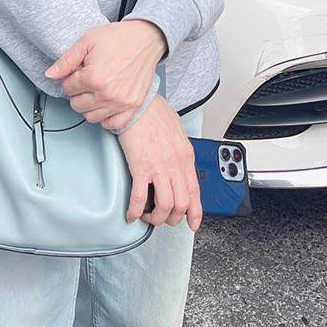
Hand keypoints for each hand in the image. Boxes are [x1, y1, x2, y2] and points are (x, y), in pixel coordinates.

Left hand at [44, 19, 166, 126]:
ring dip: (88, 106)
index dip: (69, 78)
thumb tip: (50, 75)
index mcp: (93, 77)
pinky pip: (113, 124)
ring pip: (91, 117)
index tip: (78, 72)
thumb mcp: (88, 41)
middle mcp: (107, 94)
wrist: (147, 38)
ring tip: (94, 91)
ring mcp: (121, 102)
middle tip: (85, 80)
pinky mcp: (134, 106)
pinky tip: (105, 105)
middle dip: (77, 92)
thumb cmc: (119, 38)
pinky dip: (106, 118)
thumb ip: (66, 60)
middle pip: (77, 105)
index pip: (67, 88)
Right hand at [117, 96, 201, 230]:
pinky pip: (139, 198)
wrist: (138, 103)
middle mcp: (176, 165)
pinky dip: (135, 211)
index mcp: (185, 156)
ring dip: (155, 217)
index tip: (192, 223)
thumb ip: (179, 149)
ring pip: (165, 206)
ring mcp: (159, 167)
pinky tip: (131, 213)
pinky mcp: (141, 167)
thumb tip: (177, 161)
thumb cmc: (154, 112)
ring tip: (147, 215)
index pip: (195, 192)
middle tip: (163, 217)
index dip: (194, 213)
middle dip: (172, 218)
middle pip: (182, 204)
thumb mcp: (177, 131)